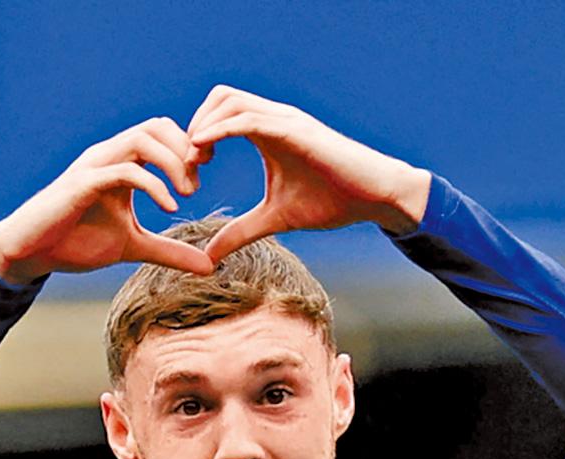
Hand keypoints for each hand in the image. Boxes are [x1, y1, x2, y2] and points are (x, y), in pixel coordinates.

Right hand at [0, 118, 213, 283]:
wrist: (32, 253)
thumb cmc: (76, 243)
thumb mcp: (134, 247)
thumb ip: (170, 252)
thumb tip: (209, 266)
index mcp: (121, 162)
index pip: (162, 134)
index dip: (188, 150)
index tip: (202, 177)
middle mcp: (108, 156)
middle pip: (157, 126)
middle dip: (185, 150)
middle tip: (197, 184)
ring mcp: (94, 166)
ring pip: (142, 139)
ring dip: (172, 162)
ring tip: (187, 194)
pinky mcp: (83, 184)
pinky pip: (124, 171)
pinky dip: (153, 185)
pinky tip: (170, 208)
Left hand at [185, 86, 430, 261]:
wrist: (374, 196)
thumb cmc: (332, 201)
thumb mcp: (274, 220)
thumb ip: (240, 232)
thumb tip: (207, 255)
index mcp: (268, 131)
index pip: (220, 113)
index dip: (197, 137)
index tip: (191, 173)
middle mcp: (275, 118)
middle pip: (220, 98)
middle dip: (195, 125)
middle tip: (190, 166)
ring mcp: (286, 120)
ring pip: (230, 101)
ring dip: (204, 127)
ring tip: (195, 162)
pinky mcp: (296, 130)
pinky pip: (249, 119)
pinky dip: (221, 130)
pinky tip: (205, 151)